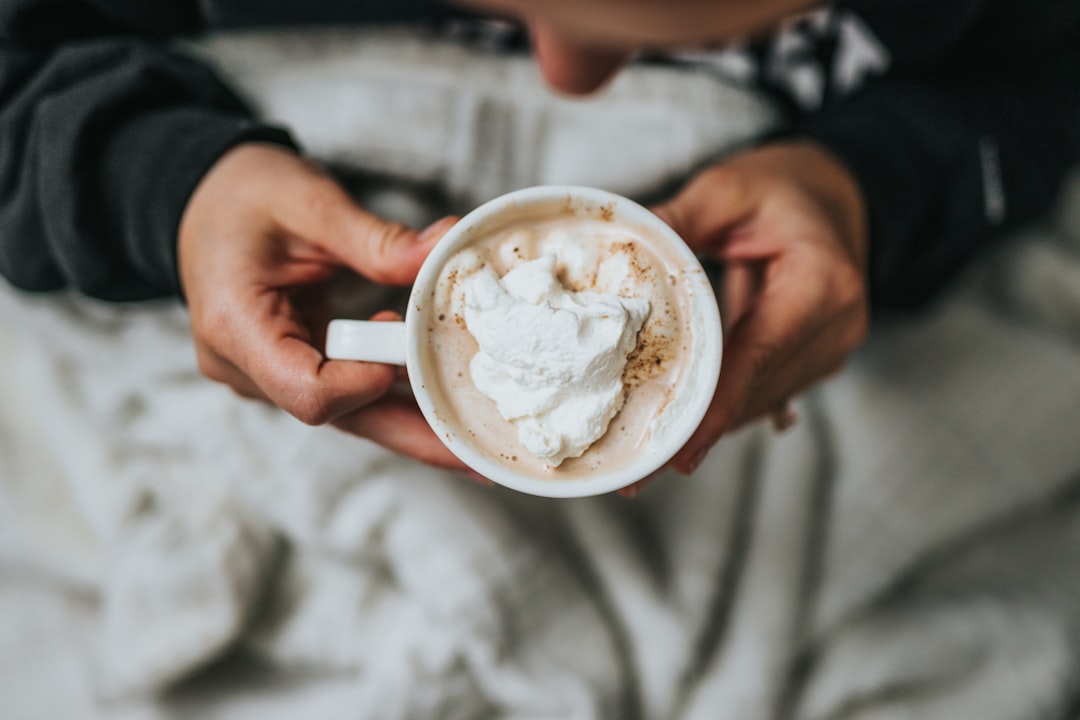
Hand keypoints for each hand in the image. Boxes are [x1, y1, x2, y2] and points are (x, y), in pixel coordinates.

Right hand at [178, 142, 465, 470]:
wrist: (203, 199)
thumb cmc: (242, 194)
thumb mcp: (309, 202)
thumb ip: (375, 238)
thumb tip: (444, 249)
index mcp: (235, 327)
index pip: (305, 391)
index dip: (365, 382)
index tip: (410, 349)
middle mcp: (245, 367)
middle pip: (338, 417)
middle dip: (412, 435)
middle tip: (476, 452)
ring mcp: (266, 375)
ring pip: (349, 413)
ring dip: (411, 421)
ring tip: (475, 435)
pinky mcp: (292, 367)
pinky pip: (348, 393)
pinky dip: (395, 394)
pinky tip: (444, 401)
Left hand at [654, 141, 869, 473]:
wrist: (839, 193)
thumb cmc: (787, 187)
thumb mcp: (729, 188)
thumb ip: (677, 221)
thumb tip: (613, 252)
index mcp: (823, 284)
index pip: (759, 356)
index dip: (715, 406)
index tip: (678, 449)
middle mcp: (835, 329)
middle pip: (754, 392)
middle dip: (695, 432)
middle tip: (635, 475)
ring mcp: (828, 351)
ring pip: (756, 403)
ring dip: (704, 430)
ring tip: (643, 465)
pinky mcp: (810, 361)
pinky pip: (758, 394)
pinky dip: (718, 411)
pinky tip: (677, 434)